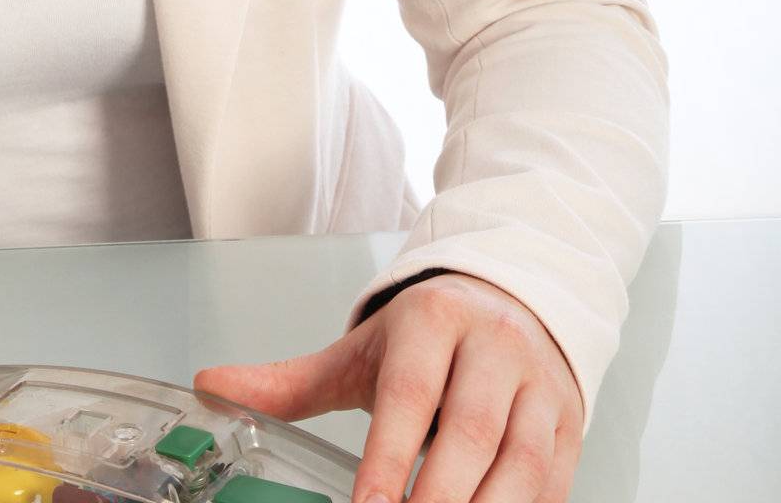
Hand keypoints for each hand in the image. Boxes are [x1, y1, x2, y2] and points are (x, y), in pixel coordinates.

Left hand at [193, 272, 583, 502]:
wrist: (511, 297)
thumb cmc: (427, 338)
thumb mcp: (361, 351)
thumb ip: (290, 382)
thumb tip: (208, 388)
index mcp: (432, 322)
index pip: (407, 395)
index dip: (388, 457)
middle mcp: (492, 348)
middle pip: (467, 434)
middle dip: (437, 497)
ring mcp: (539, 387)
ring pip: (520, 464)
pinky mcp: (571, 426)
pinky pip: (554, 483)